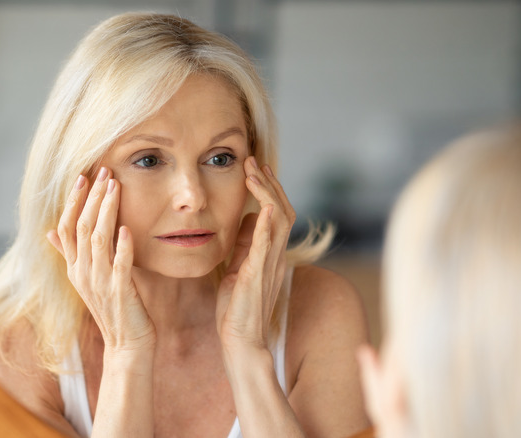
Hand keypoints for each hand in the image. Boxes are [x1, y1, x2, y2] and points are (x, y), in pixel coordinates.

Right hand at [47, 167, 155, 351]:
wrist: (126, 344)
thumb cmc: (112, 308)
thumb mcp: (87, 279)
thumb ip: (70, 254)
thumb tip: (50, 232)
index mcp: (74, 268)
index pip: (66, 227)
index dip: (73, 201)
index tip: (83, 176)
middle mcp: (82, 273)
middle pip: (80, 228)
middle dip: (92, 197)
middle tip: (104, 172)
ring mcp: (99, 282)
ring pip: (98, 239)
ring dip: (106, 211)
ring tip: (115, 187)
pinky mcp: (119, 292)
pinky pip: (120, 265)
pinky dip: (123, 245)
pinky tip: (127, 228)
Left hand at [215, 156, 295, 352]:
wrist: (241, 340)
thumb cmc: (238, 308)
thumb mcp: (239, 267)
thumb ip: (246, 244)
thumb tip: (248, 218)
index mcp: (270, 253)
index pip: (277, 213)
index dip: (268, 189)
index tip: (254, 168)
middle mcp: (276, 256)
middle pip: (283, 210)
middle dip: (268, 183)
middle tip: (253, 161)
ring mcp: (269, 265)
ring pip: (279, 221)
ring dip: (267, 194)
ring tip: (254, 174)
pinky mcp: (257, 276)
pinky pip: (266, 246)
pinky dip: (266, 226)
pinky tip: (263, 207)